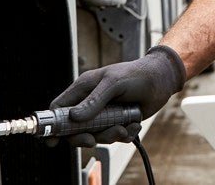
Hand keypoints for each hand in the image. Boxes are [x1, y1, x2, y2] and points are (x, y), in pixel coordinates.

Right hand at [46, 45, 187, 146]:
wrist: (162, 79)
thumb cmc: (137, 74)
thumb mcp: (113, 83)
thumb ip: (94, 100)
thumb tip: (74, 117)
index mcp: (84, 88)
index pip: (60, 107)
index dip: (53, 124)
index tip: (53, 140)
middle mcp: (91, 102)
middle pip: (75, 128)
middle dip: (84, 136)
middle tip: (92, 140)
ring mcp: (104, 113)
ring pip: (96, 135)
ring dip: (110, 135)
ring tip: (124, 128)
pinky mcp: (118, 121)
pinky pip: (114, 137)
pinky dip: (124, 134)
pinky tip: (133, 124)